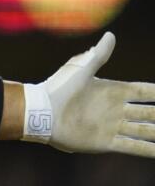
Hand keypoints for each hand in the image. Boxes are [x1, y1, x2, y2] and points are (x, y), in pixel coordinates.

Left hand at [27, 32, 154, 156]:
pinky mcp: (106, 142)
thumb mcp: (81, 69)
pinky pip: (133, 147)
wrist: (41, 112)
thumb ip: (98, 55)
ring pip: (146, 130)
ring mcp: (113, 126)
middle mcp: (117, 110)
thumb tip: (111, 35)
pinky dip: (149, 150)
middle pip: (150, 112)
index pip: (144, 91)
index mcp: (113, 91)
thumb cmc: (59, 87)